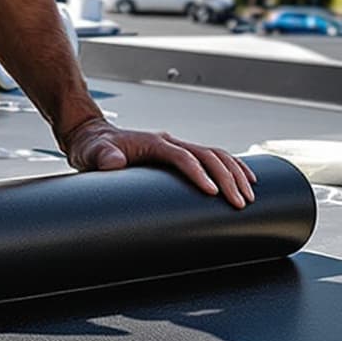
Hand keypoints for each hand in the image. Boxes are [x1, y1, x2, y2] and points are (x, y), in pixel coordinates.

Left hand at [60, 118, 256, 207]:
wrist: (92, 137)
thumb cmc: (92, 148)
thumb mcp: (91, 153)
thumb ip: (102, 157)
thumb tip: (114, 162)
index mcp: (154, 142)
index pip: (184, 156)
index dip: (199, 174)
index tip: (213, 192)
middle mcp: (170, 142)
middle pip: (208, 155)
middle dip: (228, 178)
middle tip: (241, 202)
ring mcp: (176, 147)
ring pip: (216, 155)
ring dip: (235, 173)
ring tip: (249, 195)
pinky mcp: (178, 154)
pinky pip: (212, 158)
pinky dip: (231, 167)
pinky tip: (245, 180)